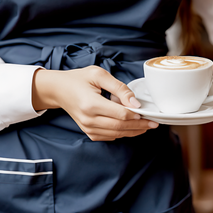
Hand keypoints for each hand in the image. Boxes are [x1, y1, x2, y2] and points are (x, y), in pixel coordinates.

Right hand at [32, 66, 157, 140]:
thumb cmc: (78, 79)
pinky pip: (110, 136)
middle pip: (120, 126)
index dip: (136, 115)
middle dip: (139, 126)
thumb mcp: (99, 75)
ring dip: (133, 131)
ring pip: (116, 134)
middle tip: (153, 123)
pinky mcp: (88, 132)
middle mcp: (89, 119)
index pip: (120, 114)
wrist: (59, 90)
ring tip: (146, 126)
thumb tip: (135, 103)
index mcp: (91, 104)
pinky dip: (122, 133)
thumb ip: (119, 88)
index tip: (147, 113)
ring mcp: (88, 128)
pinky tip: (131, 127)